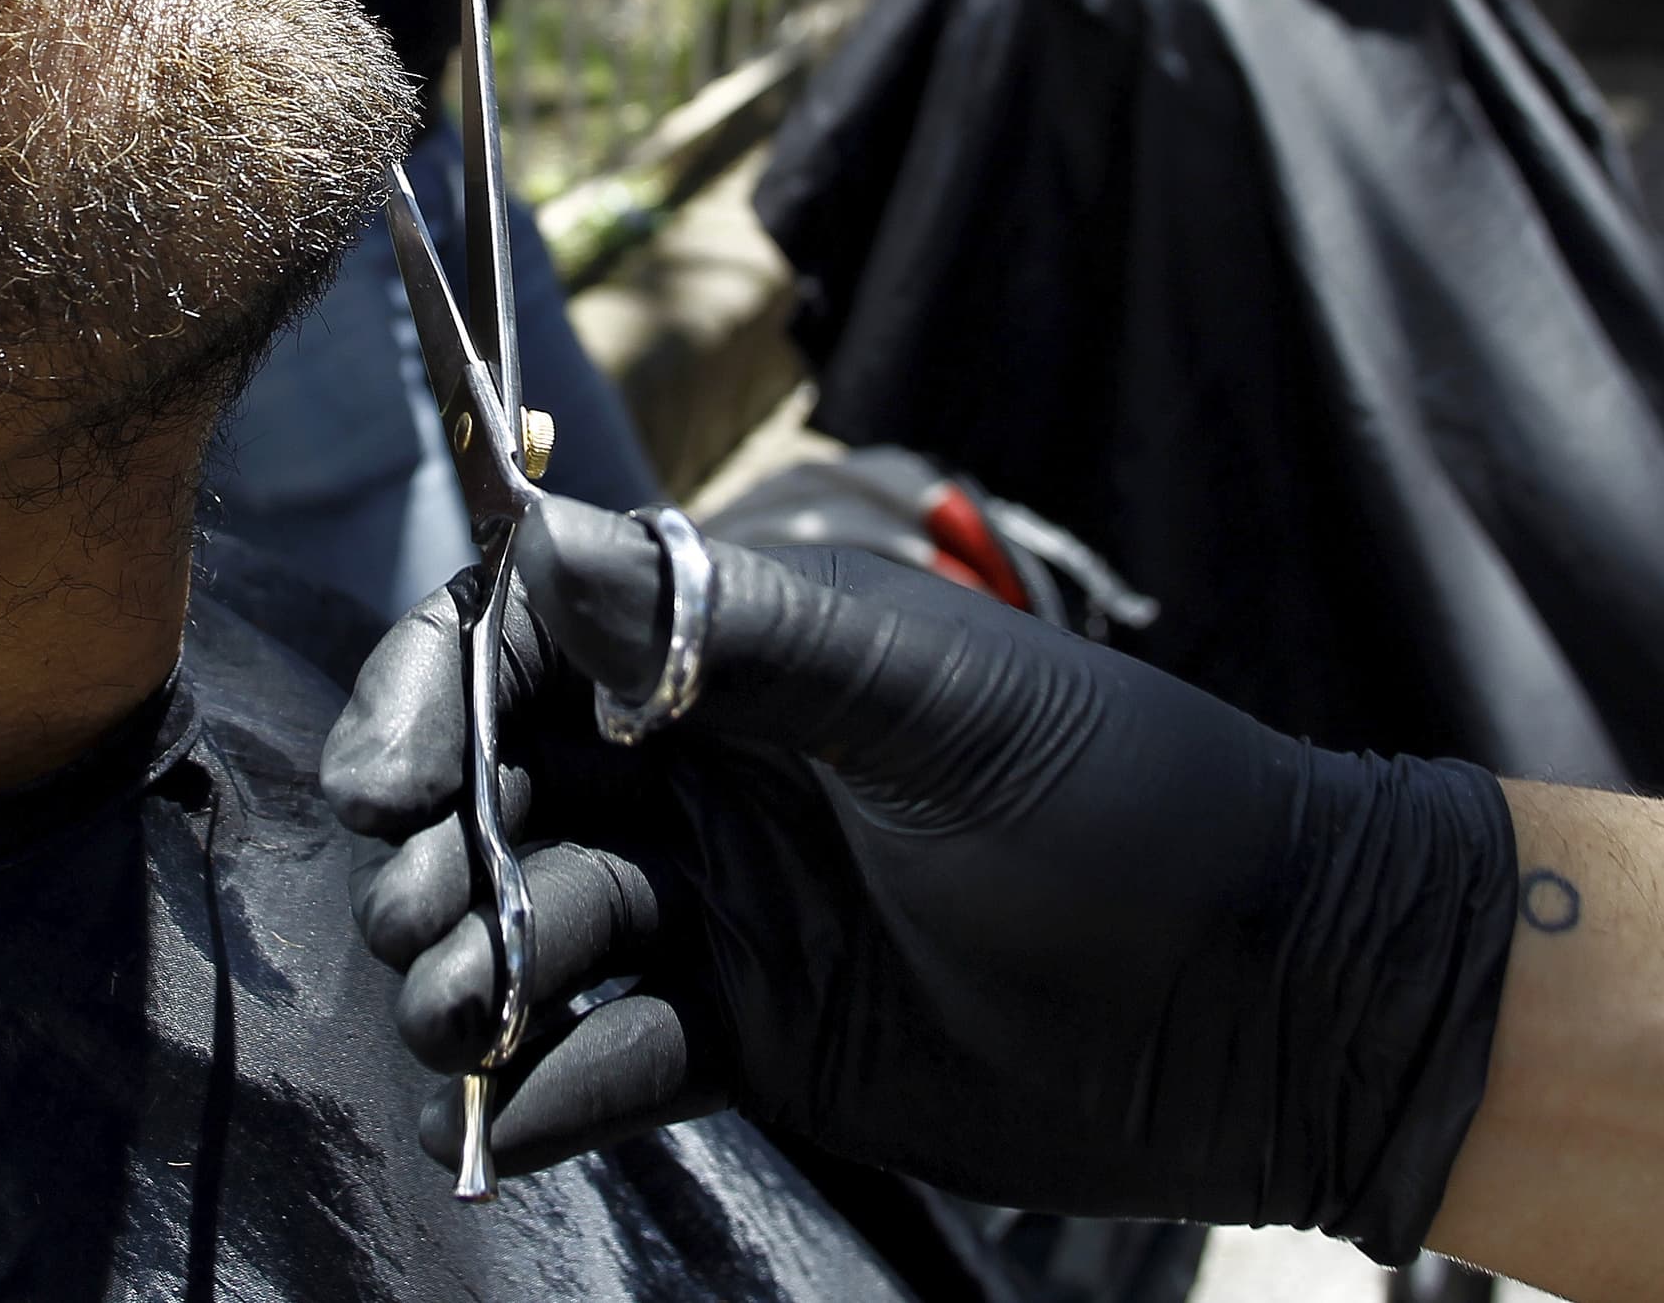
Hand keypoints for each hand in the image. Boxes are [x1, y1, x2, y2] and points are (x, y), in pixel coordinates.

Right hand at [318, 501, 1519, 1260]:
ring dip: (479, 969)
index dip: (435, 699)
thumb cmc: (1135, 814)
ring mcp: (727, 909)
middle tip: (436, 924)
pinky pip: (610, 1056)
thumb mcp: (942, 715)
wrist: (1274, 1008)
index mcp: (750, 659)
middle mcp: (713, 773)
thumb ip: (742, 641)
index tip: (388, 784)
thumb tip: (542, 545)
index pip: (531, 644)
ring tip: (472, 1020)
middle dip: (439, 851)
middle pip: (500, 789)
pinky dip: (559, 1086)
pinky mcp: (753, 1038)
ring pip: (535, 925)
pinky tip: (542, 1119)